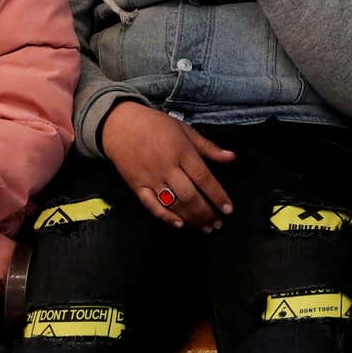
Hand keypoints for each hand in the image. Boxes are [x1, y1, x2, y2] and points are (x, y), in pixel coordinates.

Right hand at [101, 102, 236, 230]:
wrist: (119, 124)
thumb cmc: (155, 125)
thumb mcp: (185, 130)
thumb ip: (208, 147)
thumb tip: (232, 157)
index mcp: (182, 152)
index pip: (204, 179)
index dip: (218, 196)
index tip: (228, 209)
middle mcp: (167, 168)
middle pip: (190, 196)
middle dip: (206, 213)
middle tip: (218, 224)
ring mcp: (151, 178)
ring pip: (173, 204)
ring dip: (191, 218)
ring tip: (205, 227)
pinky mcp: (136, 186)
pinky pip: (151, 205)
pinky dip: (165, 217)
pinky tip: (179, 224)